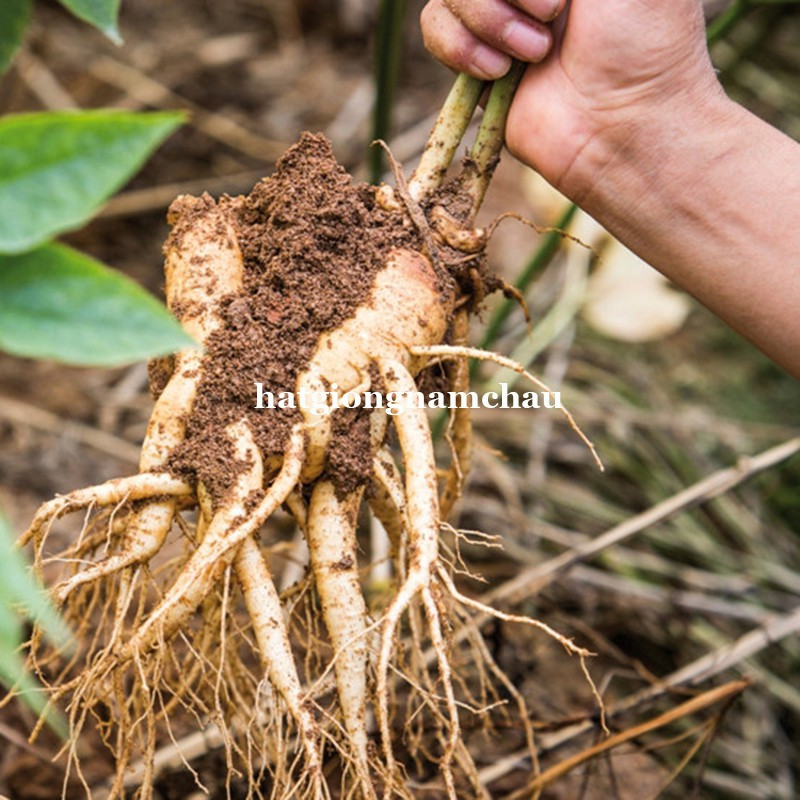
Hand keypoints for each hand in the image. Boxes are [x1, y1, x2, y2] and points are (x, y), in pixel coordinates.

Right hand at [421, 0, 723, 200]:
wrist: (621, 126)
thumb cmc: (643, 41)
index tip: (559, 0)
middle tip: (553, 16)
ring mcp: (500, 18)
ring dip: (487, 19)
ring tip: (534, 54)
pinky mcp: (476, 62)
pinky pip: (435, 27)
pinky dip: (459, 46)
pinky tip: (499, 72)